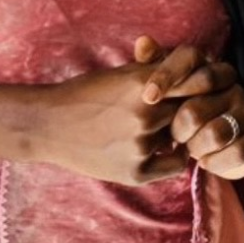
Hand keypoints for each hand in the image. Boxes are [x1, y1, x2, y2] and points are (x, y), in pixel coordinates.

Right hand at [25, 58, 190, 186]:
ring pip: (180, 137)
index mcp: (143, 83)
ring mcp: (140, 145)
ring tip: (155, 128)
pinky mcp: (135, 172)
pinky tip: (160, 147)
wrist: (49, 124)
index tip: (191, 91)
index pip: (194, 84)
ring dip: (174, 133)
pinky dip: (173, 155)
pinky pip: (175, 163)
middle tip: (175, 112)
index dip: (194, 88)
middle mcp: (145, 113)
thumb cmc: (86, 93)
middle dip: (184, 111)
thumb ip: (156, 70)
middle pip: (189, 111)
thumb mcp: (120, 73)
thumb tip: (192, 72)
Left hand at [134, 35, 243, 180]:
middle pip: (197, 106)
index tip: (148, 97)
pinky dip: (217, 162)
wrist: (215, 150)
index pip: (189, 58)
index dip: (167, 75)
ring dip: (197, 147)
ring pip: (218, 132)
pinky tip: (206, 161)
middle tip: (172, 137)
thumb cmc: (183, 117)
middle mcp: (234, 86)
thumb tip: (143, 41)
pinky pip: (238, 152)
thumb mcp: (165, 94)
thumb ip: (152, 68)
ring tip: (190, 149)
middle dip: (179, 127)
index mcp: (211, 69)